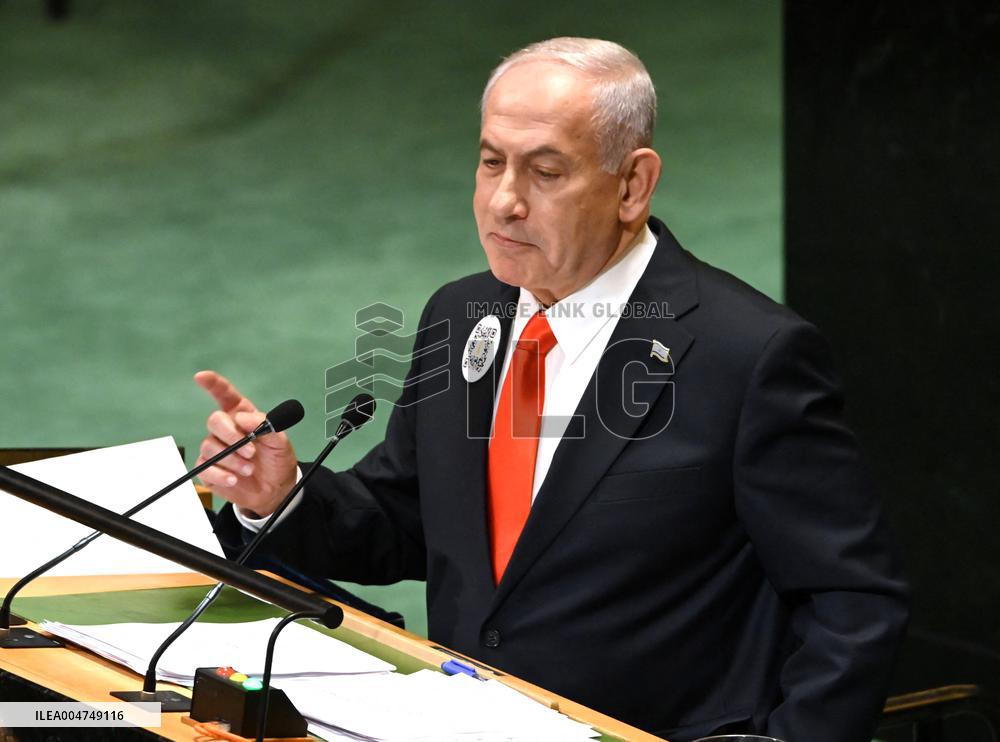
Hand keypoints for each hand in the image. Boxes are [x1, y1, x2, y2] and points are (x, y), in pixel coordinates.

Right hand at [193, 370, 297, 516]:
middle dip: (231, 434)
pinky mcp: (209, 469)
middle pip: (215, 420)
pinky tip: (235, 479)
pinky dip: (221, 474)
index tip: (201, 376)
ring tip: (250, 469)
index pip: (225, 395)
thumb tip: (243, 418)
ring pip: (210, 446)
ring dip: (232, 459)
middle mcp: (226, 430)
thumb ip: (267, 426)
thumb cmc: (277, 460)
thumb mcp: (281, 443)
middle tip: (251, 451)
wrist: (275, 489)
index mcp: (242, 416)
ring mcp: (215, 449)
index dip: (213, 384)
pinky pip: (205, 468)